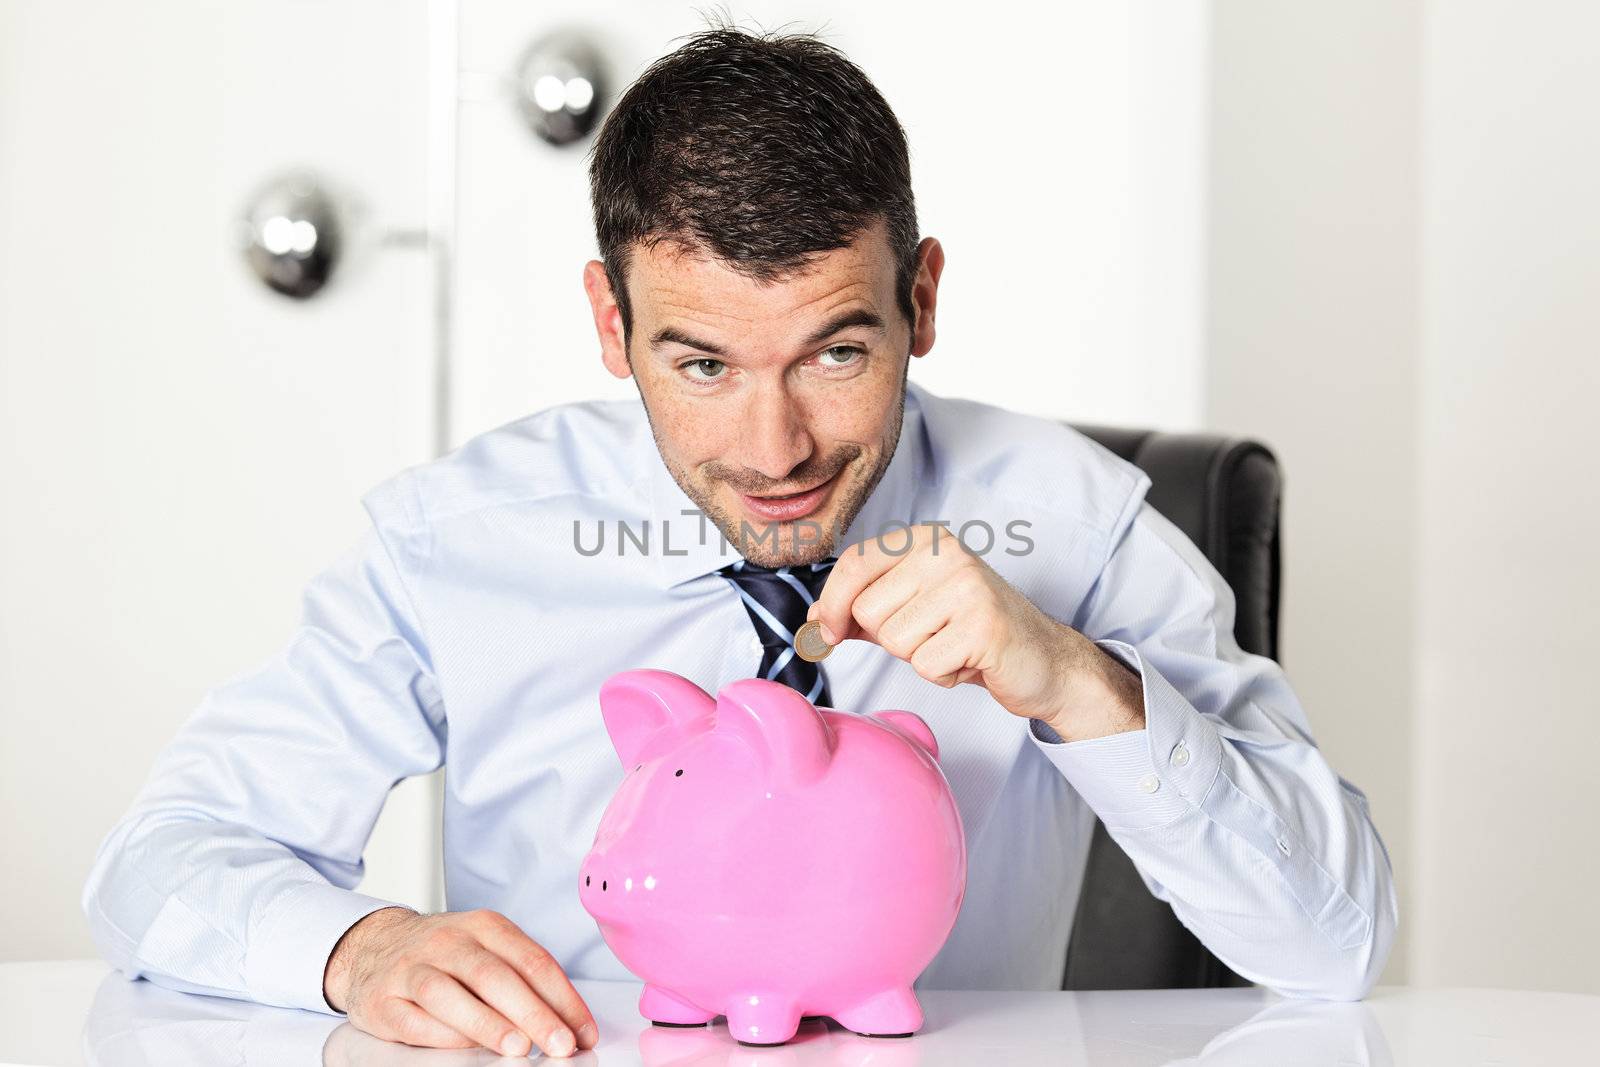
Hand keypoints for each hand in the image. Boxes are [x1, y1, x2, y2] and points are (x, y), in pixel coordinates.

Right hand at [322, 906, 597, 1057]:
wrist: (374, 946)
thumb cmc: (444, 954)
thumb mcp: (487, 949)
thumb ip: (524, 980)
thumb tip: (569, 1023)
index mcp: (484, 927)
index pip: (532, 961)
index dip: (563, 998)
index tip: (583, 1031)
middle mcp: (448, 942)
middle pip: (495, 977)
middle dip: (534, 1013)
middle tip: (561, 1043)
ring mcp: (412, 969)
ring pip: (451, 995)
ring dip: (489, 1024)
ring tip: (519, 1047)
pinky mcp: (384, 999)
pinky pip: (415, 1020)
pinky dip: (443, 1035)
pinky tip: (468, 1048)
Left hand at [808, 523, 1144, 740]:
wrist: (1042, 660)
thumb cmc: (970, 634)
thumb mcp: (911, 611)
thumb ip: (860, 611)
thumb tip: (810, 622)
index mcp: (926, 539)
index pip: (854, 564)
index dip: (830, 604)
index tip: (825, 631)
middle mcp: (947, 552)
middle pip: (869, 610)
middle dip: (890, 639)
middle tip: (932, 636)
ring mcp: (968, 585)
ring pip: (894, 640)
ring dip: (919, 658)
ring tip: (952, 646)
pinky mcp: (984, 624)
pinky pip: (926, 664)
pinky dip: (943, 674)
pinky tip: (969, 661)